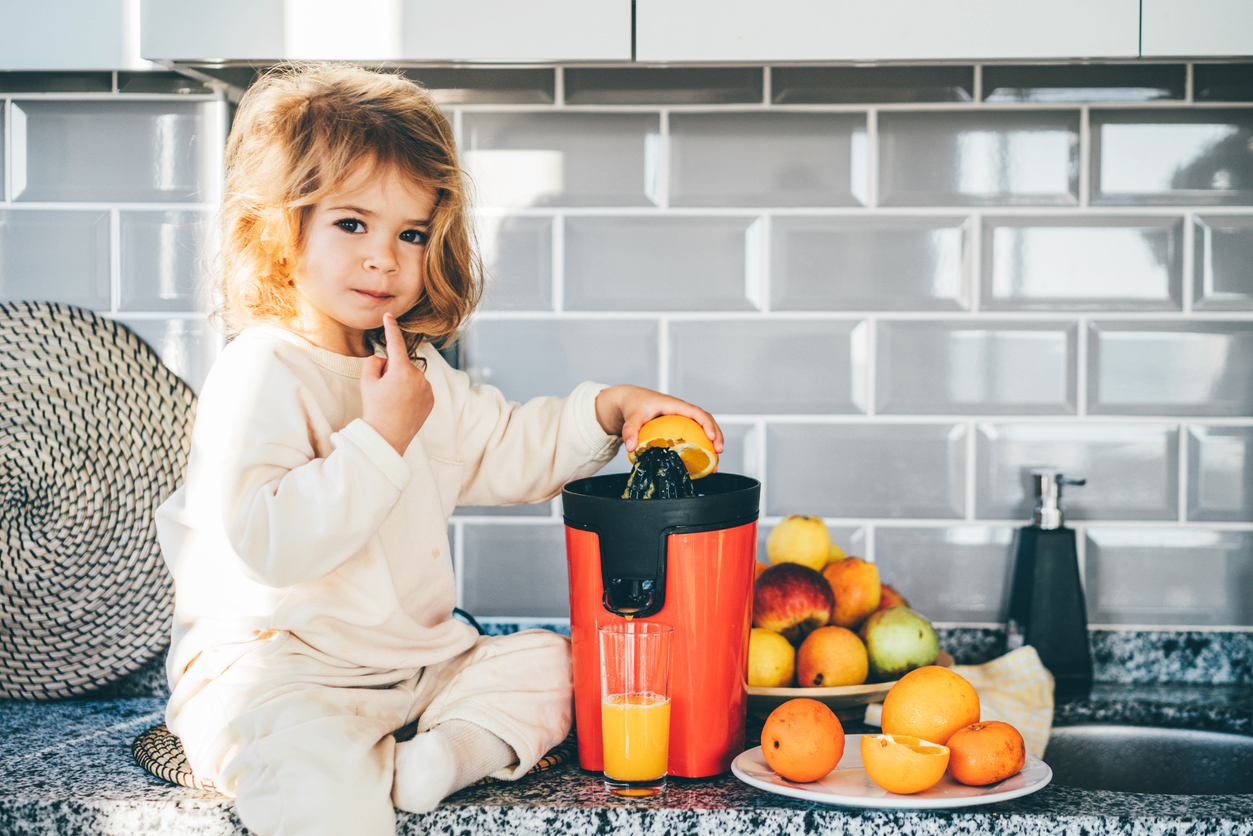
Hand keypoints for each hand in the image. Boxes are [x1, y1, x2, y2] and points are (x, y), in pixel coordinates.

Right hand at [360, 314, 433, 455]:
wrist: (388, 437)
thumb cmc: (375, 409)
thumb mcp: (367, 382)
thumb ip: (374, 362)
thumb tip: (385, 359)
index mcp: (402, 370)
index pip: (395, 343)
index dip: (391, 328)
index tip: (389, 315)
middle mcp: (419, 377)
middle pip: (401, 363)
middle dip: (391, 371)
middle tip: (382, 392)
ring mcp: (428, 388)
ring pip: (410, 376)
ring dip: (402, 382)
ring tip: (393, 401)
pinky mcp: (432, 398)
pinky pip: (419, 387)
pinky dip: (411, 391)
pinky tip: (403, 406)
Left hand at [594, 385, 723, 458]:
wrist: (629, 400)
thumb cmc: (634, 404)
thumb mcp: (631, 417)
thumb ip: (630, 431)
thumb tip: (631, 447)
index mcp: (673, 405)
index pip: (696, 412)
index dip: (707, 424)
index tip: (711, 437)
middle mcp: (681, 411)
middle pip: (706, 420)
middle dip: (716, 435)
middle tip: (719, 453)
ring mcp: (681, 419)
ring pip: (703, 429)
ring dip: (712, 444)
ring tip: (714, 463)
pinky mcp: (679, 427)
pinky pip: (694, 435)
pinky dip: (700, 447)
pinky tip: (701, 462)